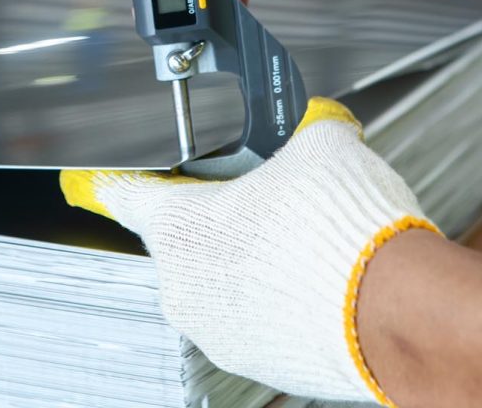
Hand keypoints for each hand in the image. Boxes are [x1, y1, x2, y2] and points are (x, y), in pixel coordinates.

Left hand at [61, 98, 438, 403]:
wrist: (397, 312)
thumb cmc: (344, 232)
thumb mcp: (319, 145)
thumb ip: (299, 129)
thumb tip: (313, 122)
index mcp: (181, 225)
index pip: (124, 192)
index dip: (107, 178)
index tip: (84, 179)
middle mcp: (186, 282)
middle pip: (179, 233)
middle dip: (210, 211)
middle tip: (254, 194)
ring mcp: (217, 328)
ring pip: (213, 274)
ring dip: (240, 252)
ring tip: (292, 234)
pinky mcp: (253, 357)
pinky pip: (243, 309)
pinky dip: (262, 289)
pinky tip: (304, 270)